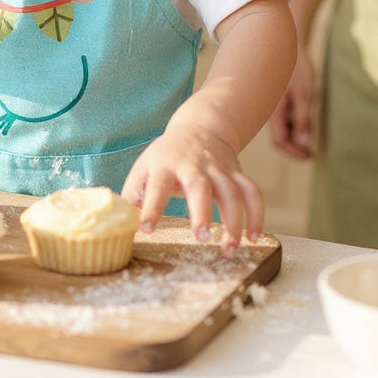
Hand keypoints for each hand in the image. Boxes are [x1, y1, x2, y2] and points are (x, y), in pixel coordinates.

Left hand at [121, 120, 261, 258]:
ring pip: (232, 191)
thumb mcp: (145, 166)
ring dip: (234, 221)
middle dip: (202, 211)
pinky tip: (255, 237)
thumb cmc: (167, 155)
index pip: (157, 185)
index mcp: (166, 164)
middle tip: (201, 236)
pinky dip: (257, 214)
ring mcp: (219, 168)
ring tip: (229, 249)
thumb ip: (133, 193)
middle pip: (200, 186)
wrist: (200, 128)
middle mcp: (194, 165)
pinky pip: (252, 192)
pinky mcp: (237, 173)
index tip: (147, 229)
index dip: (152, 206)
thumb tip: (120, 219)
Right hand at [268, 44, 315, 159]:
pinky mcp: (274, 98)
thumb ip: (304, 119)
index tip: (311, 156)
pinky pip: (280, 117)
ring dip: (293, 135)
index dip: (295, 152)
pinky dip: (291, 123)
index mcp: (274, 111)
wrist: (283, 44)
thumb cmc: (296, 68)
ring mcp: (270, 104)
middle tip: (311, 152)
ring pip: (280, 127)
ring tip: (309, 136)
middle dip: (294, 147)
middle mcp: (268, 110)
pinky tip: (301, 119)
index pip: (281, 142)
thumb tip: (305, 143)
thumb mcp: (304, 94)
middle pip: (278, 137)